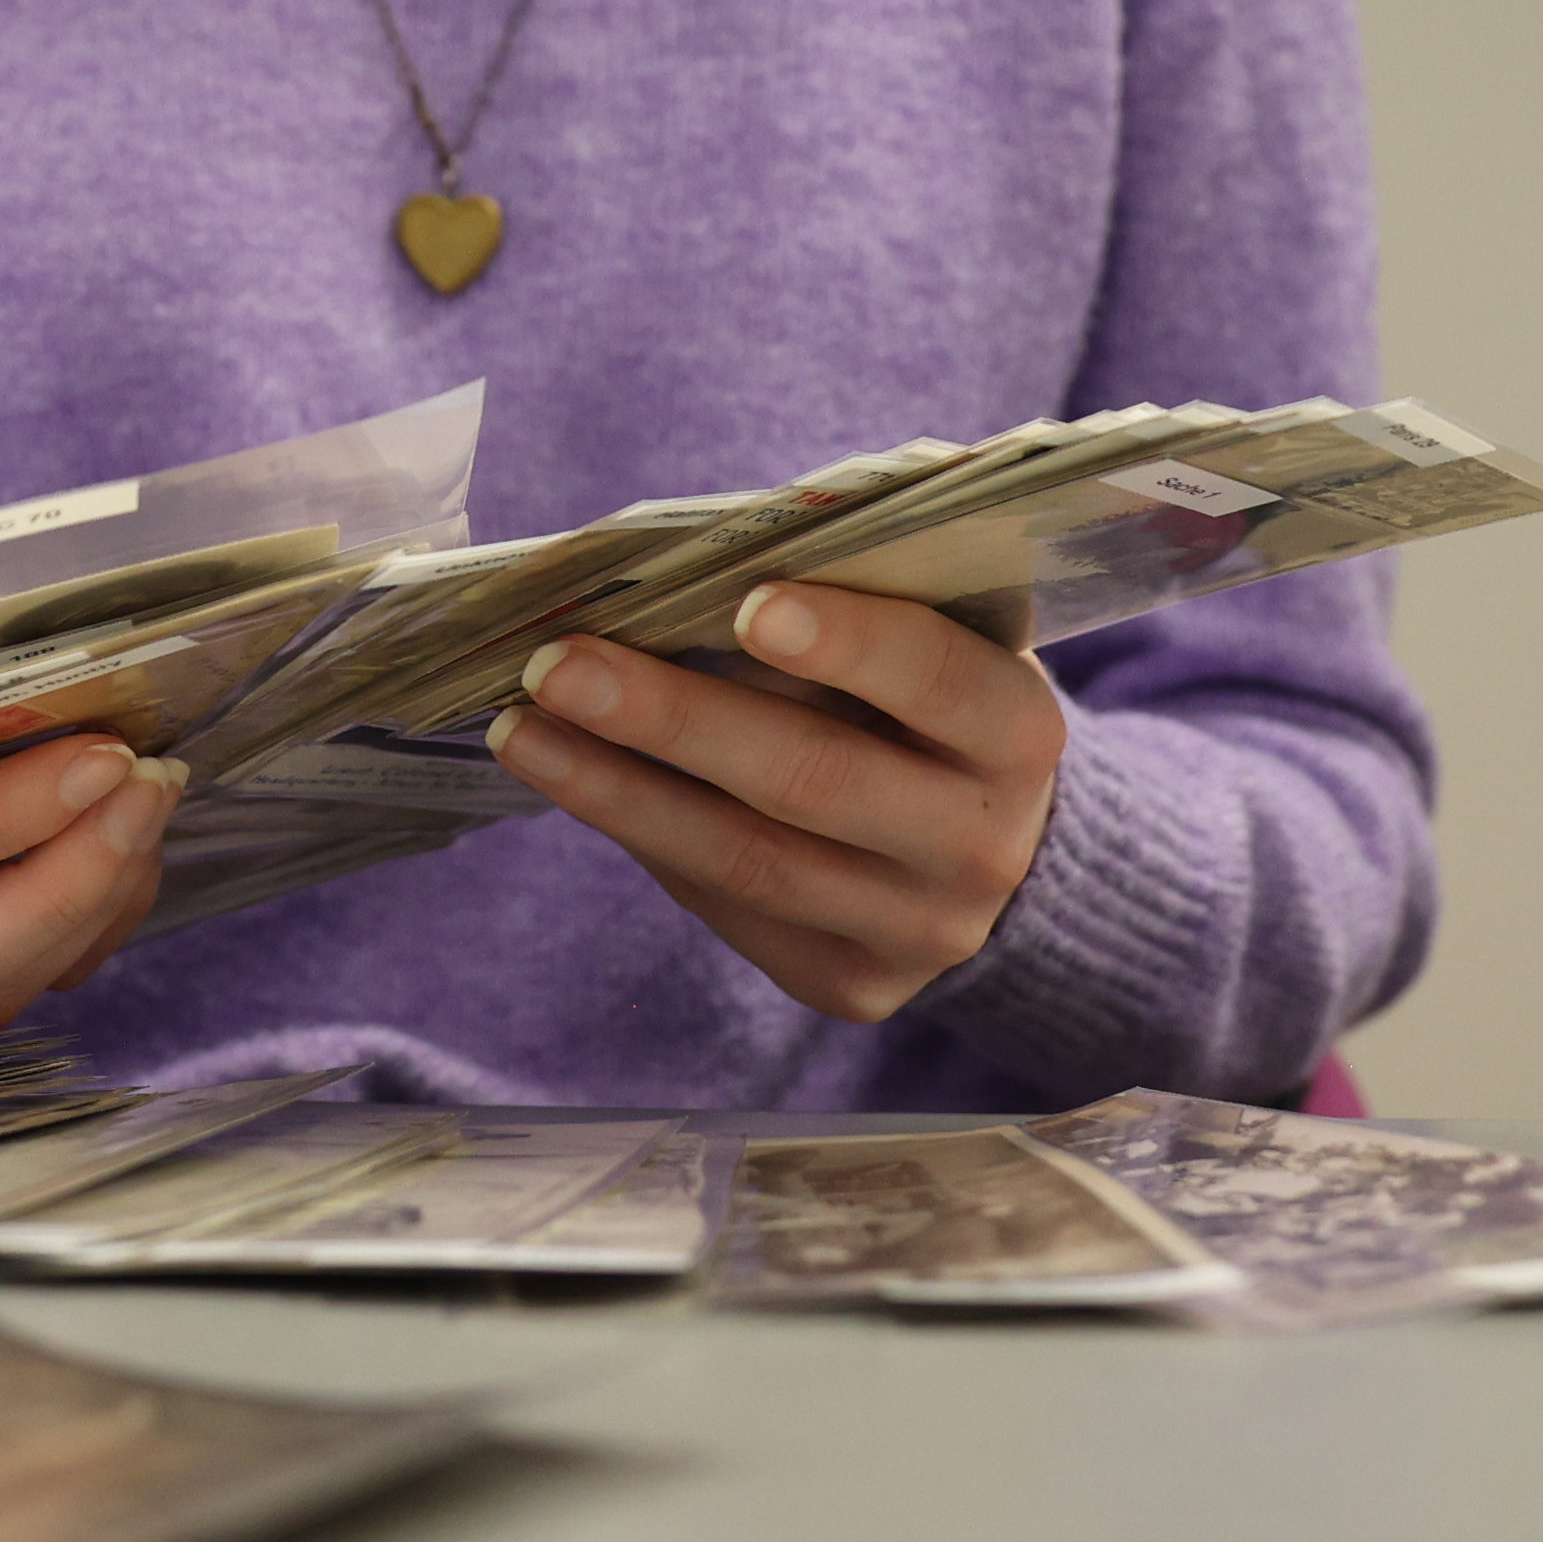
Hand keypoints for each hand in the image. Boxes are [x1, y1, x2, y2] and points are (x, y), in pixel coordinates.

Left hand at [480, 582, 1062, 1023]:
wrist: (994, 848)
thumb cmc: (934, 701)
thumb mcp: (938, 635)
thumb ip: (859, 595)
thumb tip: (700, 557)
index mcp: (1018, 734)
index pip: (939, 681)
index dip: (851, 641)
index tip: (750, 600)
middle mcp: (979, 845)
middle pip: (814, 781)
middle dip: (674, 718)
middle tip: (560, 663)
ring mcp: (915, 931)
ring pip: (748, 860)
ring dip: (618, 790)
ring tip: (524, 729)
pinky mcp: (850, 985)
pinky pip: (727, 905)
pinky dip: (643, 834)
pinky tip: (575, 780)